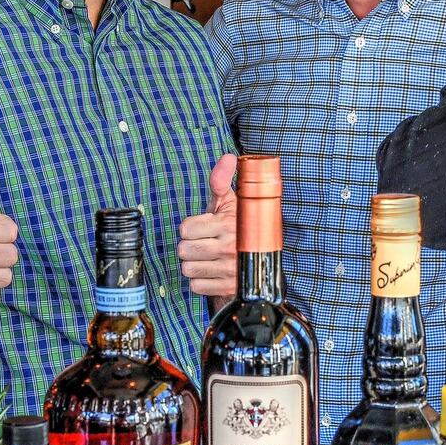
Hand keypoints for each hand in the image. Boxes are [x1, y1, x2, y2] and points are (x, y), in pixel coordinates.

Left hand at [178, 153, 237, 298]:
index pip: (185, 229)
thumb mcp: (231, 203)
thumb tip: (227, 157)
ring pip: (188, 269)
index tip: (202, 227)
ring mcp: (230, 269)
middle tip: (204, 243)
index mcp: (228, 223)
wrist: (261, 261)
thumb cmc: (239, 227)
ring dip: (194, 265)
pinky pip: (196, 286)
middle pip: (184, 249)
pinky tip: (212, 272)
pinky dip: (200, 282)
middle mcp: (230, 247)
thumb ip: (222, 181)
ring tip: (208, 258)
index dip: (190, 228)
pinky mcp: (229, 288)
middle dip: (190, 246)